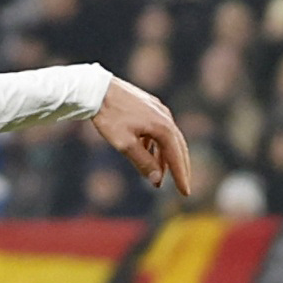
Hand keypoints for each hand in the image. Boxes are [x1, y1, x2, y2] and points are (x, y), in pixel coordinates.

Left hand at [92, 77, 192, 196]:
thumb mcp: (125, 144)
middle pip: (178, 147)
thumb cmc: (109, 117)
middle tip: (181, 186)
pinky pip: (158, 131)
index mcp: (162, 127)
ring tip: (159, 176)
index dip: (181, 176)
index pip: (177, 156)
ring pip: (168, 138)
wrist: (96, 90)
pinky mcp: (149, 107)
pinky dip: (156, 145)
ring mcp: (158, 110)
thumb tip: (158, 180)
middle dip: (180, 168)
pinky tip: (148, 154)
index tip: (185, 193)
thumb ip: (143, 162)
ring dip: (165, 158)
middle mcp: (165, 117)